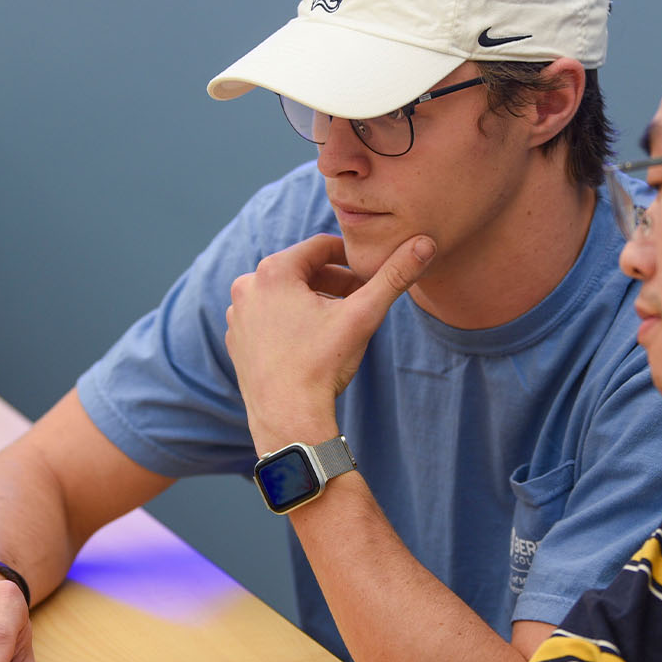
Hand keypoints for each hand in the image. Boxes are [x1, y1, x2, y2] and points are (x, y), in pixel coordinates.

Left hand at [225, 233, 433, 450]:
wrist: (288, 417)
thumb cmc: (322, 365)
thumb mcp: (363, 315)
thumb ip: (394, 277)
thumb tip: (425, 244)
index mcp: (274, 271)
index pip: (320, 247)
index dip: (350, 257)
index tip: (367, 272)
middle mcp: (247, 286)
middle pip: (300, 271)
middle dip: (332, 281)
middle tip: (359, 297)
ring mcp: (237, 315)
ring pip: (283, 294)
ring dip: (311, 300)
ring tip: (337, 320)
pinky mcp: (235, 340)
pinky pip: (267, 318)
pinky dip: (288, 321)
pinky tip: (310, 341)